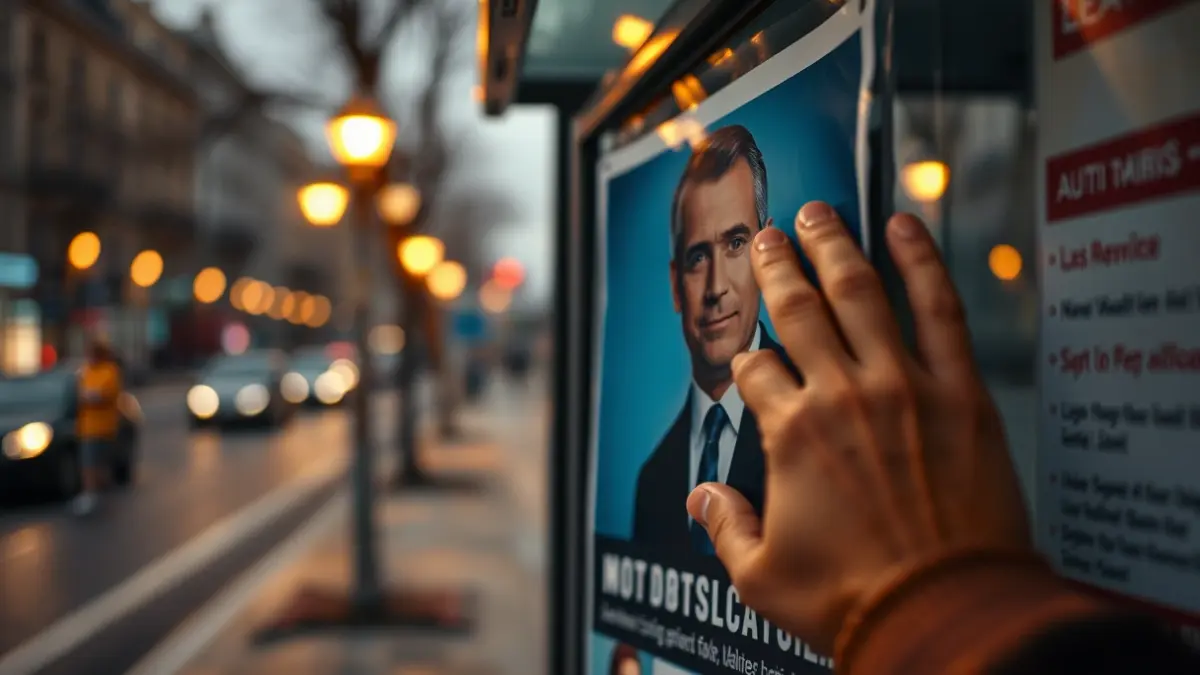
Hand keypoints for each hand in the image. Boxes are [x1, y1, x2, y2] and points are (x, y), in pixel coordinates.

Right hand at [686, 202, 1031, 655]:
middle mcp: (841, 395)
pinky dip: (922, 262)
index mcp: (790, 434)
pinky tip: (905, 227)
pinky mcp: (959, 392)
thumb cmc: (853, 600)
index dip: (747, 360)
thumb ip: (725, 527)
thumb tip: (701, 500)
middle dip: (779, 267)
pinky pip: (940, 310)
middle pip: (799, 309)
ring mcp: (903, 386)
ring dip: (835, 246)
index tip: (751, 361)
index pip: (756, 369)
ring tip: (819, 212)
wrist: (945, 613)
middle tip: (769, 237)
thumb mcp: (761, 577)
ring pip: (860, 293)